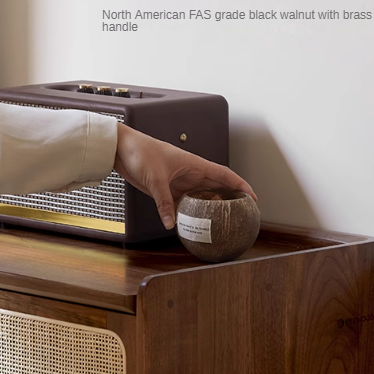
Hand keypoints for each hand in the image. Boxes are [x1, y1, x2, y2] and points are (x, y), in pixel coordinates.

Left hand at [114, 124, 256, 229]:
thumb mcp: (155, 178)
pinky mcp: (168, 189)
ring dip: (210, 209)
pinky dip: (189, 214)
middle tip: (241, 216)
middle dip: (230, 200)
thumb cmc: (140, 152)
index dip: (241, 186)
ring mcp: (180, 182)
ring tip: (221, 224)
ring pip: (201, 198)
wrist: (121, 148)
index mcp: (195, 164)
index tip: (252, 198)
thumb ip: (164, 202)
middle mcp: (191, 174)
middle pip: (217, 188)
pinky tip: (192, 225)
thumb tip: (171, 224)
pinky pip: (183, 203)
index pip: (225, 175)